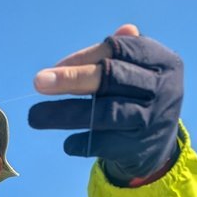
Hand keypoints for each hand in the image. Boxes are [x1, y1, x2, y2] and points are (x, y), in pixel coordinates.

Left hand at [28, 25, 182, 184]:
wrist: (158, 146)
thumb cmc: (136, 98)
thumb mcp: (134, 73)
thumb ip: (108, 59)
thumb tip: (68, 62)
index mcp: (162, 60)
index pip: (118, 50)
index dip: (83, 57)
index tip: (52, 68)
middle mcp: (162, 87)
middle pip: (111, 78)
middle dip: (71, 79)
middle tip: (37, 82)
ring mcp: (152, 118)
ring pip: (105, 113)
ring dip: (66, 114)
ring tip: (34, 117)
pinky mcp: (140, 147)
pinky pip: (104, 143)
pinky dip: (82, 143)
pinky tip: (67, 144)